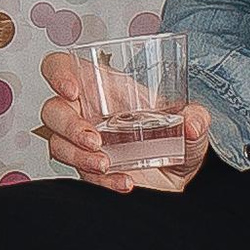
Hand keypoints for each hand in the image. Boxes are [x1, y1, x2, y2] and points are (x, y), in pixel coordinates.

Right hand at [37, 53, 212, 195]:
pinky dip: (101, 181)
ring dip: (78, 155)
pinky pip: (81, 174)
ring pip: (57, 143)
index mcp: (104, 87)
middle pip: (52, 110)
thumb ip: (197, 118)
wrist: (180, 177)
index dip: (58, 73)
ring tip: (106, 164)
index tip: (71, 89)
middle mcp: (88, 112)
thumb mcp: (193, 123)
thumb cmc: (176, 139)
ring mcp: (84, 143)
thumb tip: (192, 123)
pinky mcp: (88, 171)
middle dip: (68, 125)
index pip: (62, 67)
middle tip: (95, 140)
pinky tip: (124, 182)